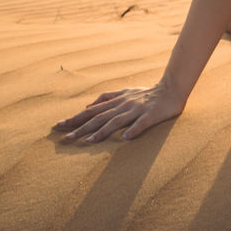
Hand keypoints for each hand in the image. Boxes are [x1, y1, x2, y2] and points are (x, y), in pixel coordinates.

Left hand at [54, 81, 184, 143]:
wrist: (172, 87)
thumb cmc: (147, 93)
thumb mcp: (125, 92)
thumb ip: (107, 97)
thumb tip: (87, 105)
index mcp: (117, 100)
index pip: (92, 110)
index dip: (75, 118)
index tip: (58, 126)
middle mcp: (124, 104)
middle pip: (99, 117)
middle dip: (82, 127)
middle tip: (65, 139)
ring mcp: (137, 109)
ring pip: (116, 121)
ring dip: (102, 131)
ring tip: (89, 142)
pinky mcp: (151, 114)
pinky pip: (141, 123)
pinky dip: (133, 130)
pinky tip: (125, 139)